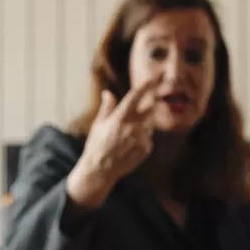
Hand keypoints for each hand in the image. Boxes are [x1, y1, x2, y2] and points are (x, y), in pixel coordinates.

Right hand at [67, 78, 159, 207]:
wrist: (101, 169)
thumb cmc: (96, 145)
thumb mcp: (98, 125)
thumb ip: (107, 108)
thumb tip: (108, 93)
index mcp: (119, 118)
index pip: (135, 97)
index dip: (145, 87)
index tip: (153, 79)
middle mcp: (132, 126)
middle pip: (149, 109)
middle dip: (150, 105)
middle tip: (149, 104)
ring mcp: (141, 138)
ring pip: (149, 124)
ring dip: (144, 124)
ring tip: (127, 135)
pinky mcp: (147, 148)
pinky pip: (149, 138)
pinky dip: (143, 138)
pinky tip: (130, 146)